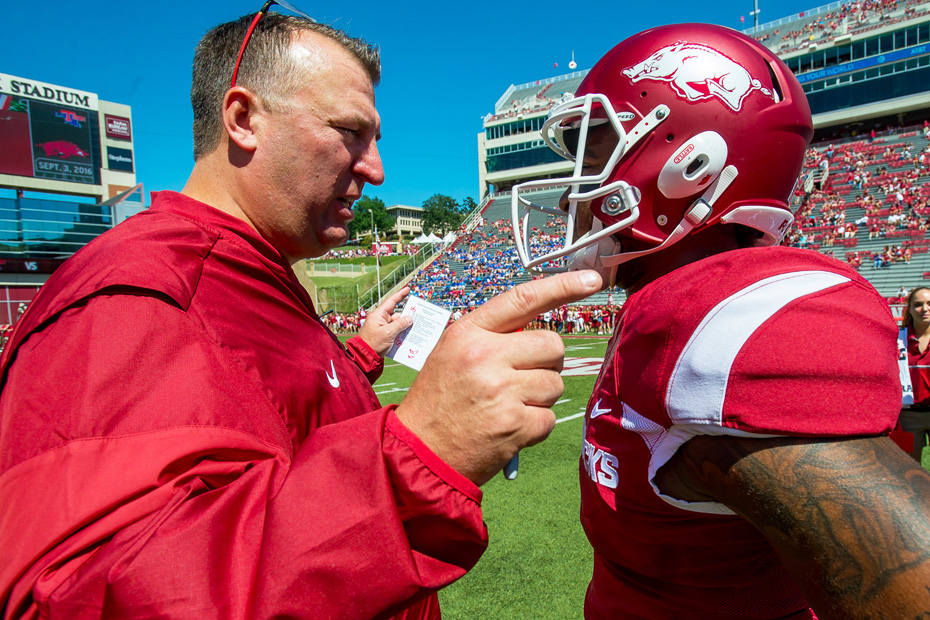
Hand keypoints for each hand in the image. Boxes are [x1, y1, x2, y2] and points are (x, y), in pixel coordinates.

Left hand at [358, 287, 413, 356]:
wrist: (365, 357)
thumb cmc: (373, 343)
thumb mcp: (388, 333)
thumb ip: (400, 324)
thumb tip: (409, 318)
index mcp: (379, 315)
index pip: (391, 302)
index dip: (400, 295)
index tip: (408, 289)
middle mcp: (381, 320)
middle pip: (397, 315)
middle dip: (406, 317)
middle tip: (418, 317)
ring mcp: (382, 328)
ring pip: (397, 324)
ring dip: (404, 328)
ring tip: (415, 330)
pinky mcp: (384, 336)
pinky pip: (395, 332)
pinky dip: (401, 334)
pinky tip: (408, 337)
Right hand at [396, 270, 602, 484]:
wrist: (419, 453)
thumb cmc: (438, 401)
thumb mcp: (451, 353)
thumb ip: (491, 337)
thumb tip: (536, 332)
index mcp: (468, 333)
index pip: (523, 299)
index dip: (562, 286)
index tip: (591, 279)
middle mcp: (485, 357)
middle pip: (552, 345)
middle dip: (547, 363)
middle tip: (522, 379)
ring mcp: (502, 392)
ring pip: (555, 383)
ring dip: (540, 397)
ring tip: (508, 406)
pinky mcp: (515, 425)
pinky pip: (550, 417)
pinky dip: (536, 426)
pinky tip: (510, 428)